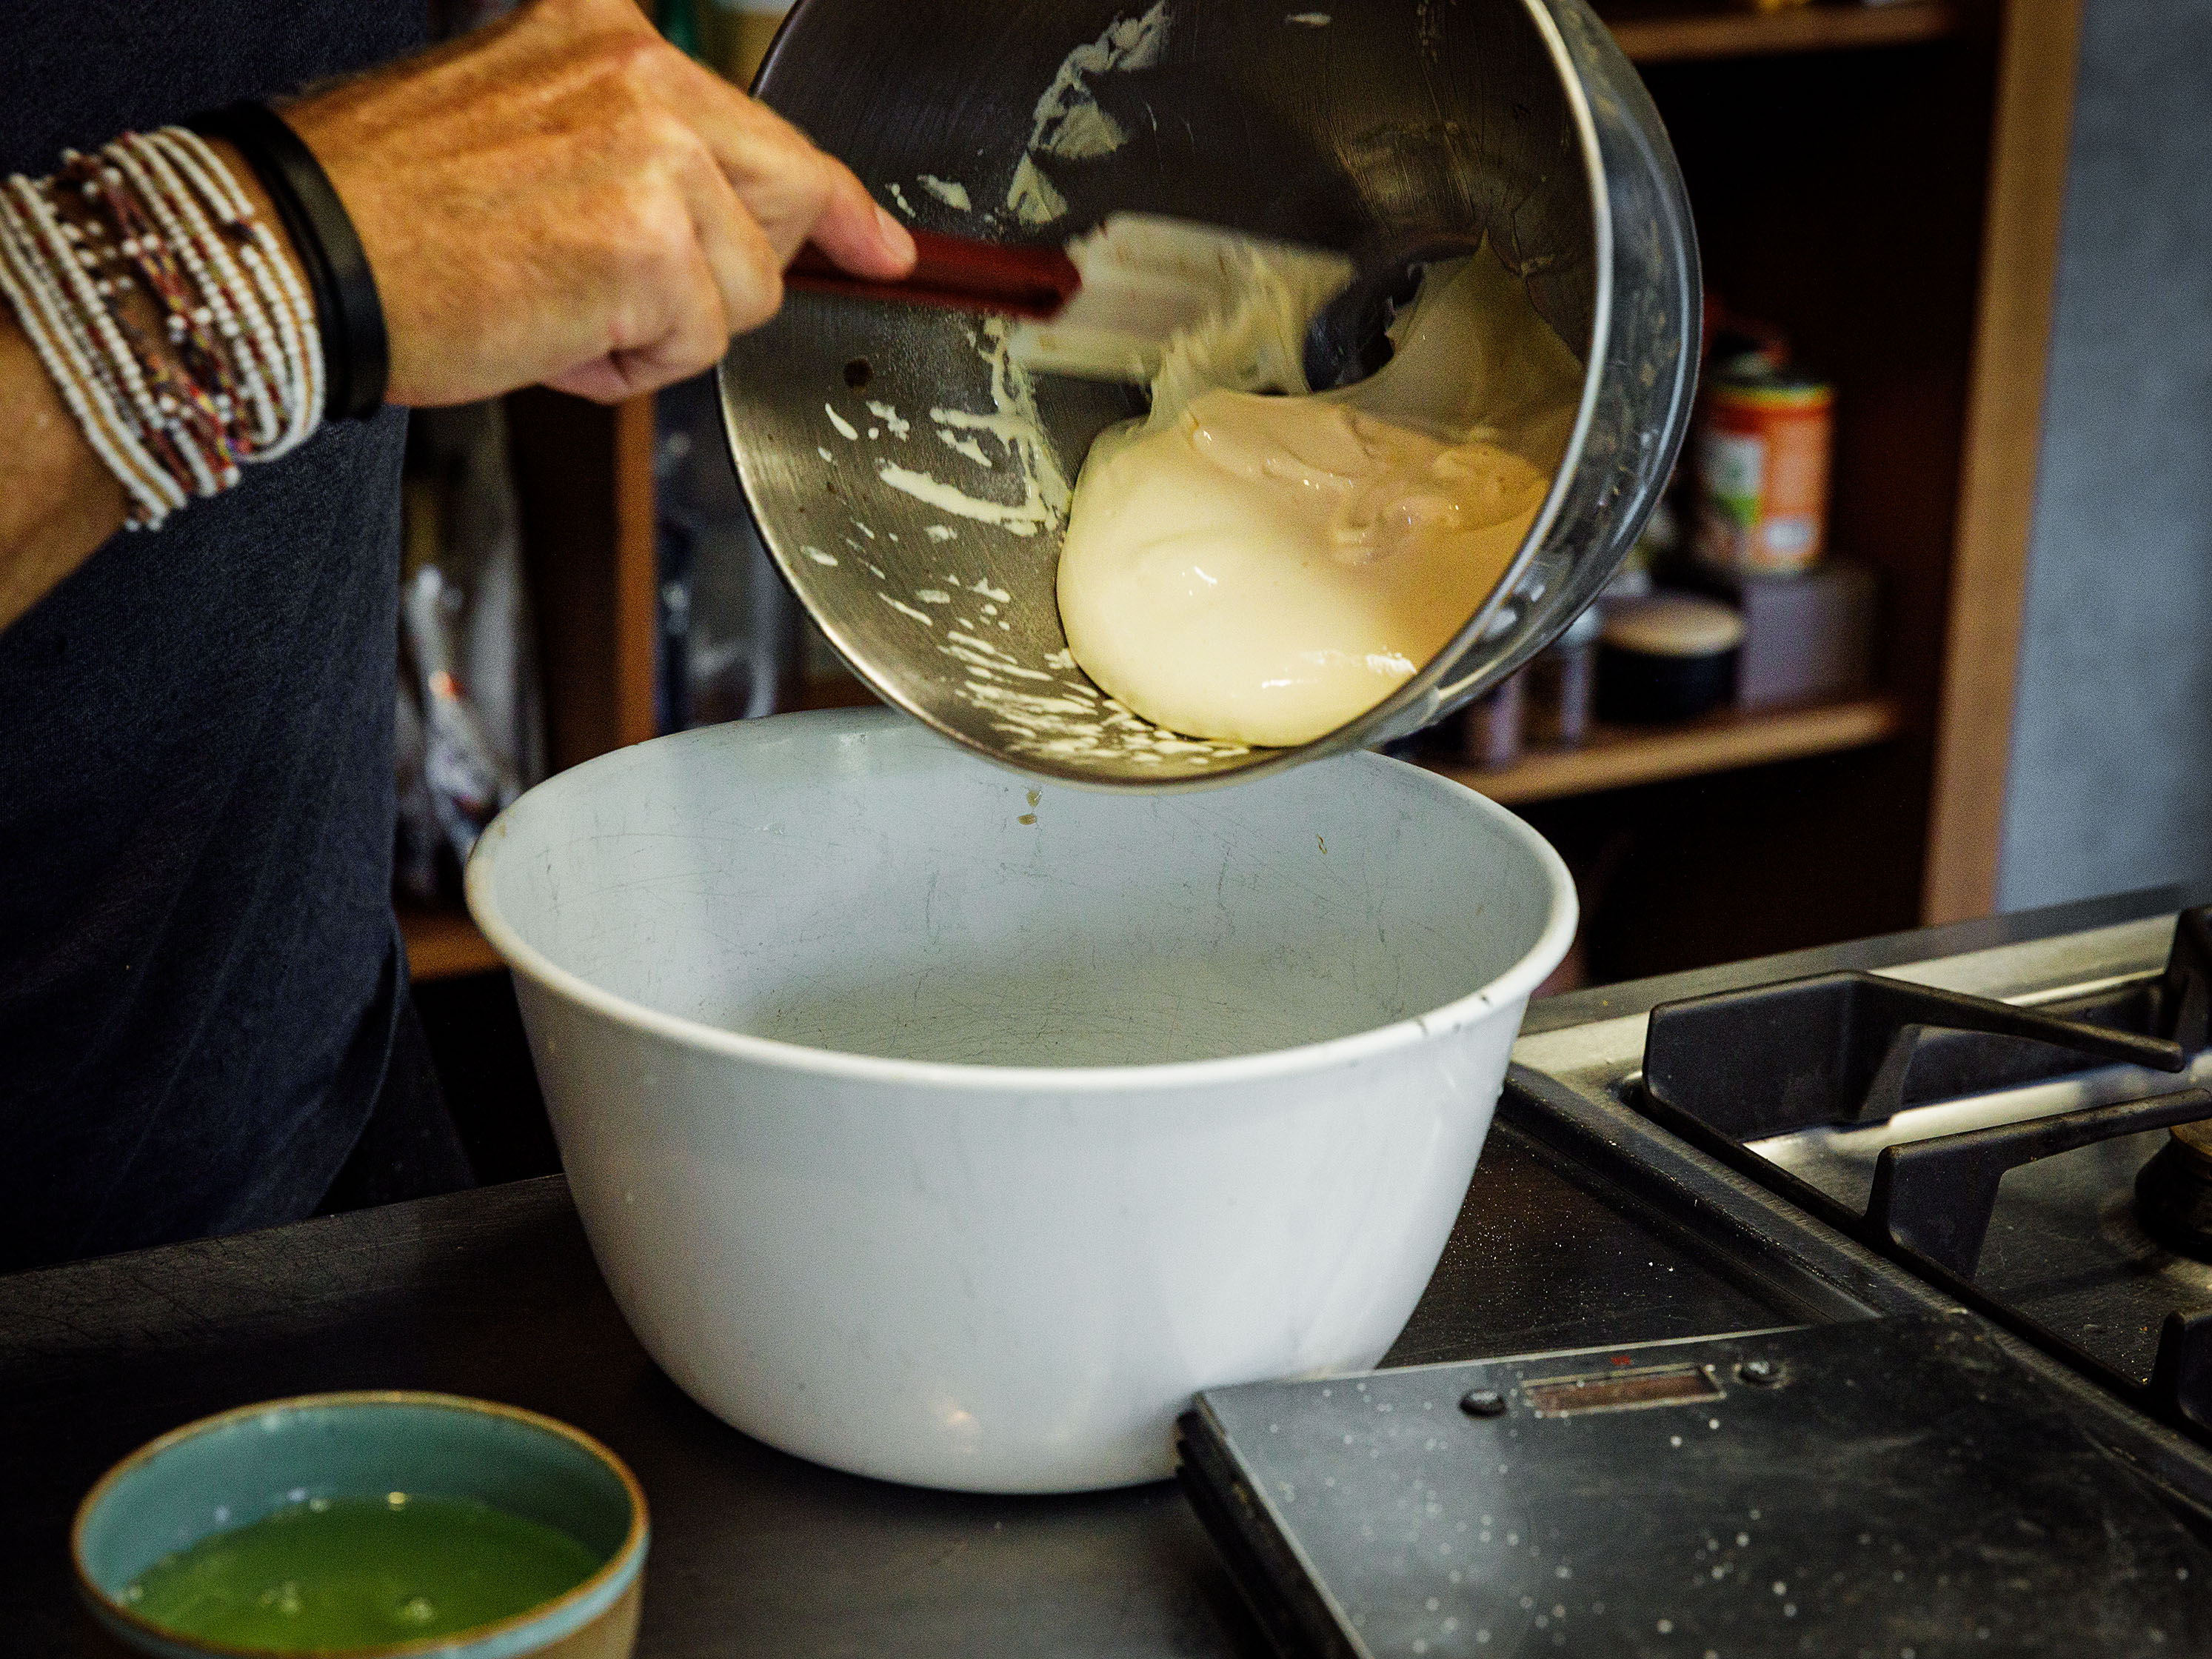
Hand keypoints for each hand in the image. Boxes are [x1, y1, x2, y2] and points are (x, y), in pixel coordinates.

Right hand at [280, 0, 914, 404]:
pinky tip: (548, 329)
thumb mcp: (526, 128)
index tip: (880, 243)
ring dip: (659, 325)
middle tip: (641, 295)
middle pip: (787, 202)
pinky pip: (698, 346)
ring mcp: (658, 155)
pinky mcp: (655, 247)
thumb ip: (640, 154)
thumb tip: (741, 231)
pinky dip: (627, 365)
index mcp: (608, 32)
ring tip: (552, 298)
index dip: (837, 201)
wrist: (299, 251)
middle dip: (737, 272)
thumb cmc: (391, 211)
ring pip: (744, 292)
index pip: (767, 123)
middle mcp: (645, 73)